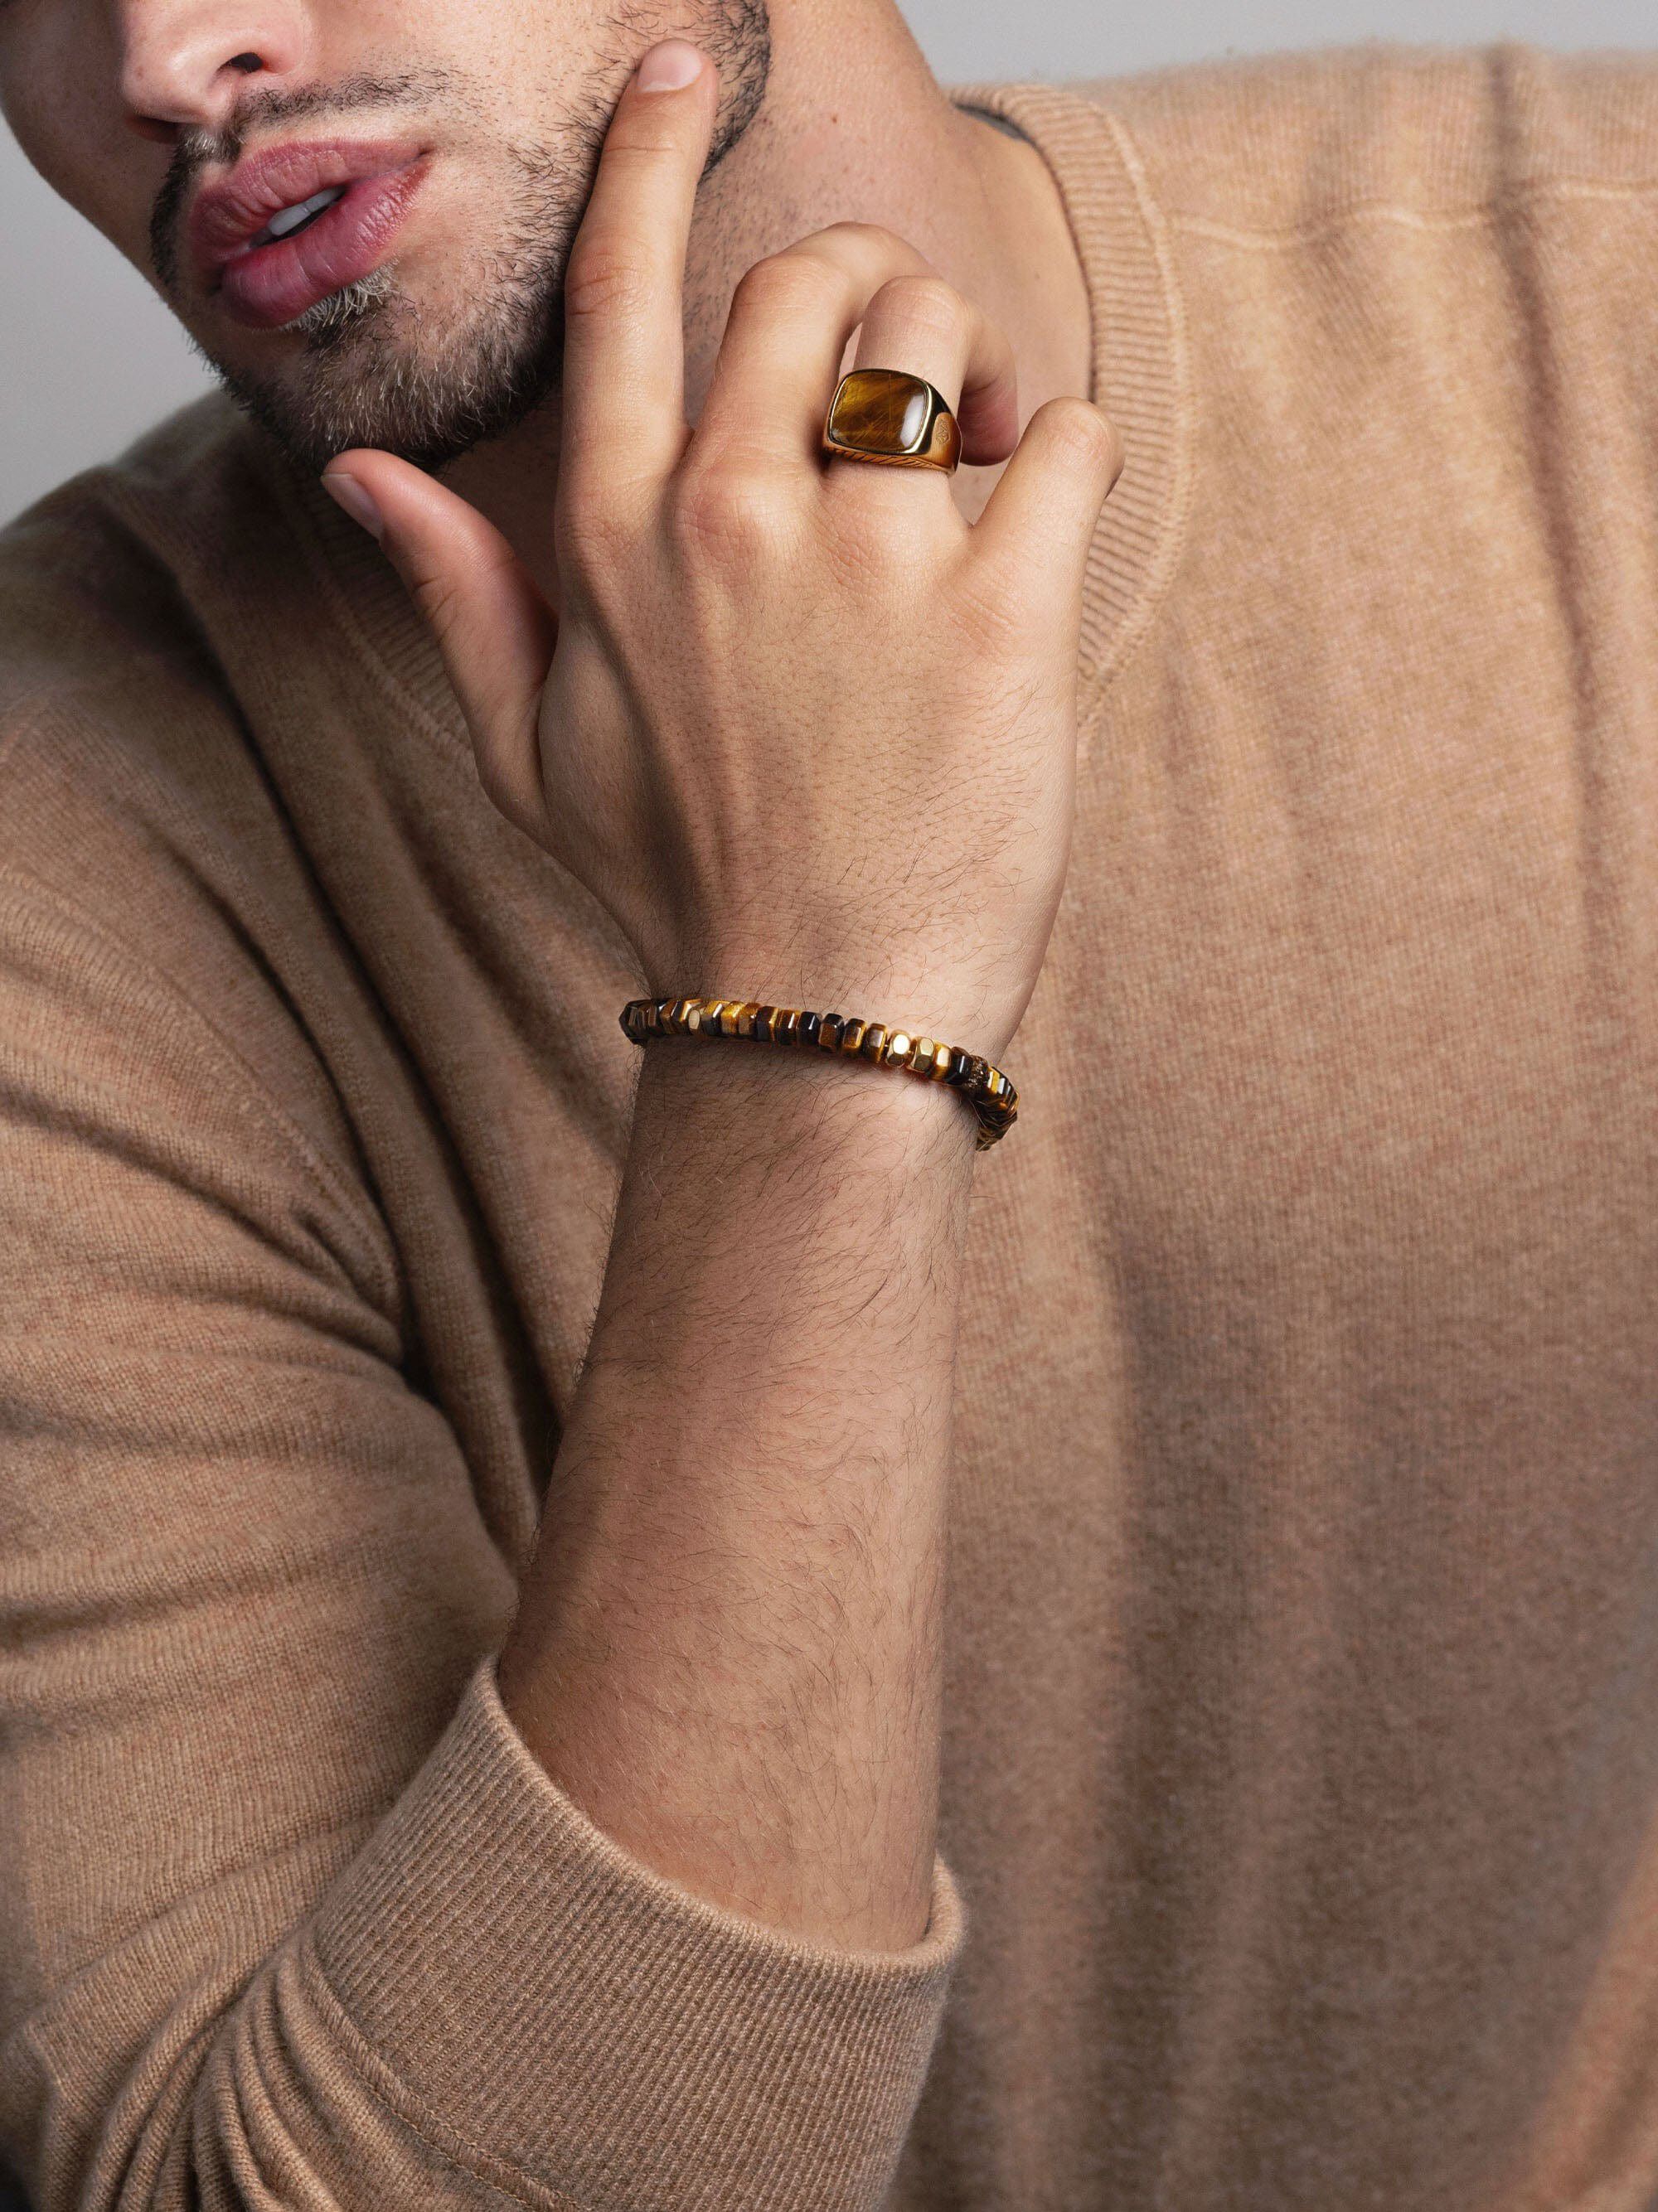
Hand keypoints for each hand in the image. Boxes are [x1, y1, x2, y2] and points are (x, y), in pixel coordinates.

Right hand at [321, 39, 1123, 1059]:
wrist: (816, 1020)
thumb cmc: (678, 886)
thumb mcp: (529, 756)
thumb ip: (457, 595)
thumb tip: (357, 477)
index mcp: (617, 541)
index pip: (622, 290)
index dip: (649, 153)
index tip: (678, 71)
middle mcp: (731, 520)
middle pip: (815, 278)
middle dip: (869, 300)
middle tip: (903, 392)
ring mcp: (869, 563)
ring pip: (944, 334)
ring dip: (976, 371)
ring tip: (981, 466)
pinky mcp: (1002, 616)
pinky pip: (1068, 439)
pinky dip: (1069, 465)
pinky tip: (1039, 544)